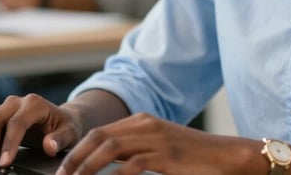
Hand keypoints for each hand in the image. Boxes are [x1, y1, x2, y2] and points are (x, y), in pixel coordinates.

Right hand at [0, 94, 83, 168]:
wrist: (58, 119)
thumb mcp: (70, 133)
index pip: (17, 122)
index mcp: (34, 104)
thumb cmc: (64, 126)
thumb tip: (49, 146)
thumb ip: (60, 139)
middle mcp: (15, 102)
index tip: (4, 162)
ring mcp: (3, 107)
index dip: (9, 143)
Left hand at [57, 113, 260, 174]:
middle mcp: (145, 125)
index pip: (99, 132)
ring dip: (88, 167)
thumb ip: (134, 154)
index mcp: (141, 121)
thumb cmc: (193, 158)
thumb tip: (106, 168)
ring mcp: (156, 138)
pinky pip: (133, 165)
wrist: (227, 157)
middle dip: (75, 158)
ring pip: (110, 149)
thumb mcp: (159, 151)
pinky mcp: (166, 155)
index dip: (77, 150)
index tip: (63, 169)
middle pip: (99, 137)